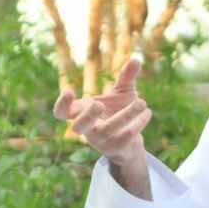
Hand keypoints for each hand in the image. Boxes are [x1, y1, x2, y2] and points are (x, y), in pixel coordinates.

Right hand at [54, 57, 152, 196]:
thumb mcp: (122, 94)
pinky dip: (137, 123)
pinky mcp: (115, 148)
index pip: (61, 113)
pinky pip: (124, 136)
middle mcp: (87, 129)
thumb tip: (136, 59)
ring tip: (142, 101)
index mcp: (82, 114)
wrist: (129, 144)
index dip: (61, 104)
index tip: (69, 90)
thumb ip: (126, 77)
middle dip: (87, 116)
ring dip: (126, 114)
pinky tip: (147, 112)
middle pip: (78, 127)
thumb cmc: (120, 113)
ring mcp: (100, 141)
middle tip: (98, 104)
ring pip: (108, 129)